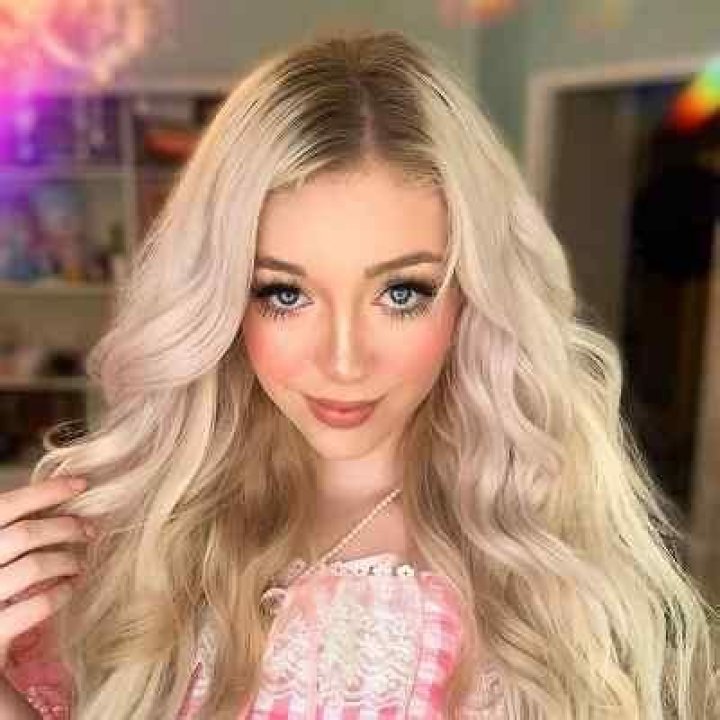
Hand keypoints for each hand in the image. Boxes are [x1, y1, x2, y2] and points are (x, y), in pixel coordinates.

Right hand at [0, 476, 95, 669]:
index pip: (3, 505)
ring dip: (67, 560)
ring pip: (33, 566)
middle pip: (24, 533)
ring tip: (80, 563)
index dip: (45, 491)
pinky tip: (69, 588)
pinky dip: (60, 592)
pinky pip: (36, 604)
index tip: (82, 483)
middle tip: (91, 530)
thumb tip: (56, 495)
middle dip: (66, 527)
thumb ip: (12, 532)